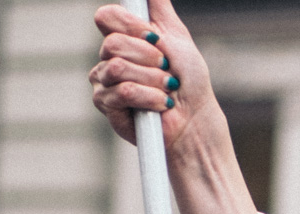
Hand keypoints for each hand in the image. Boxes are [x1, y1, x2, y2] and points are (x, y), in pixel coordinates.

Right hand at [90, 0, 214, 154]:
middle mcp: (107, 57)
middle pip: (113, 44)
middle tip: (166, 70)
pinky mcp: (107, 106)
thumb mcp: (177, 35)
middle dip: (150, 58)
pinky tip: (161, 104)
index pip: (106, 17)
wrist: (195, 118)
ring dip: (153, 80)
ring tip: (167, 89)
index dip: (132, 26)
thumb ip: (157, 6)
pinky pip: (124, 92)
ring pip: (117, 68)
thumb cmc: (188, 79)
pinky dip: (151, 98)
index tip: (156, 39)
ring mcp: (103, 81)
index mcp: (122, 38)